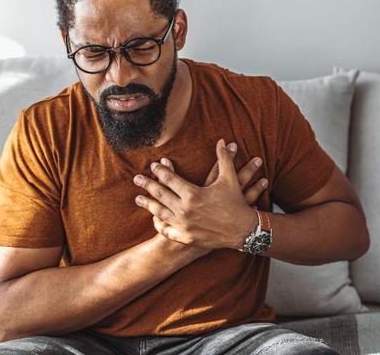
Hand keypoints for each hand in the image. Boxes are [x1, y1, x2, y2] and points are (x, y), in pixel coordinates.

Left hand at [133, 139, 267, 249]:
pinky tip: (155, 219)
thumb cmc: (236, 203)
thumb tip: (222, 141)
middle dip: (147, 186)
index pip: (170, 179)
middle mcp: (185, 210)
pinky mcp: (185, 238)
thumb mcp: (230, 179)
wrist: (243, 230)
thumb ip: (224, 158)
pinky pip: (167, 231)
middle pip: (160, 195)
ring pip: (160, 213)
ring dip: (147, 205)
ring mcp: (184, 225)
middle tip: (136, 179)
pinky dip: (159, 225)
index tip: (153, 166)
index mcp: (193, 194)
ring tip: (137, 199)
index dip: (160, 171)